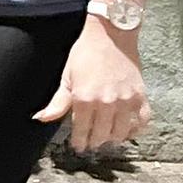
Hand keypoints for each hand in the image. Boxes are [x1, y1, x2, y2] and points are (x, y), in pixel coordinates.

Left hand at [34, 20, 149, 151]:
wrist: (110, 36)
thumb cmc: (84, 55)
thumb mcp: (66, 78)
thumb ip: (57, 102)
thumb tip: (40, 118)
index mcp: (85, 99)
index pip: (82, 131)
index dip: (79, 142)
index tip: (78, 146)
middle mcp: (107, 103)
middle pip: (101, 135)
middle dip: (95, 142)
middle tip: (91, 143)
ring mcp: (126, 100)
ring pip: (121, 132)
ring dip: (113, 138)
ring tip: (107, 138)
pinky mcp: (141, 96)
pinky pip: (142, 121)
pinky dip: (136, 130)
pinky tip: (128, 131)